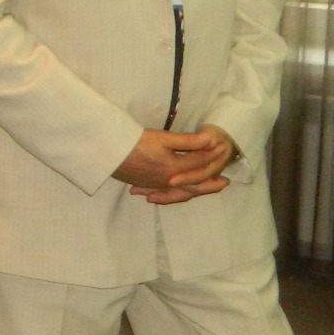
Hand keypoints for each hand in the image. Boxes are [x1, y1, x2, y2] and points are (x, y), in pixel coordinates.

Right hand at [112, 127, 232, 200]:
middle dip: (209, 183)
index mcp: (175, 168)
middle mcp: (168, 180)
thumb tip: (210, 139)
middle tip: (224, 183)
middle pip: (194, 183)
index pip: (199, 163)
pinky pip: (165, 194)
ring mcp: (156, 185)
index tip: (222, 153)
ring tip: (203, 190)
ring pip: (180, 192)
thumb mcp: (163, 138)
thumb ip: (188, 141)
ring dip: (194, 191)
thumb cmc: (136, 142)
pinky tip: (173, 195)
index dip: (211, 156)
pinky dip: (173, 196)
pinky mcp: (146, 185)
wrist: (109, 152)